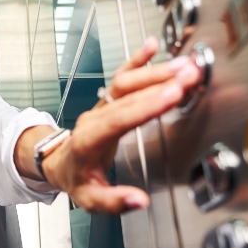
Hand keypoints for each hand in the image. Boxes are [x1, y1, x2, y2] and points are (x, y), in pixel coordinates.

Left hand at [43, 37, 202, 213]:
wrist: (58, 163)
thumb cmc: (75, 179)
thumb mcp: (89, 199)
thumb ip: (114, 201)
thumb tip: (139, 201)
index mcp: (88, 141)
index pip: (118, 120)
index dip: (145, 106)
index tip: (171, 95)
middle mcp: (94, 118)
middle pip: (127, 97)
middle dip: (160, 85)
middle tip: (189, 76)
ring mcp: (100, 107)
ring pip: (126, 83)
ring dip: (156, 72)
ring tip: (185, 66)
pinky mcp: (108, 101)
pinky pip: (121, 76)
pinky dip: (137, 60)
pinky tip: (151, 46)